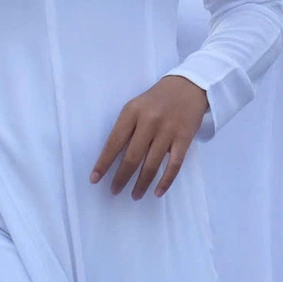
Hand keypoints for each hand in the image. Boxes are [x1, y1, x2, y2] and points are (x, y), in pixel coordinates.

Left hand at [91, 74, 208, 198]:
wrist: (188, 86)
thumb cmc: (156, 100)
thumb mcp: (136, 106)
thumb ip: (126, 128)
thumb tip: (113, 159)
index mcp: (132, 112)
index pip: (114, 142)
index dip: (103, 163)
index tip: (95, 178)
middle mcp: (149, 121)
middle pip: (132, 157)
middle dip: (121, 177)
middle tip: (114, 191)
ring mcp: (168, 130)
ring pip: (152, 164)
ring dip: (142, 184)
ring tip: (135, 195)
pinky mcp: (184, 138)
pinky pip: (174, 165)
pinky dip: (165, 181)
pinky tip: (157, 192)